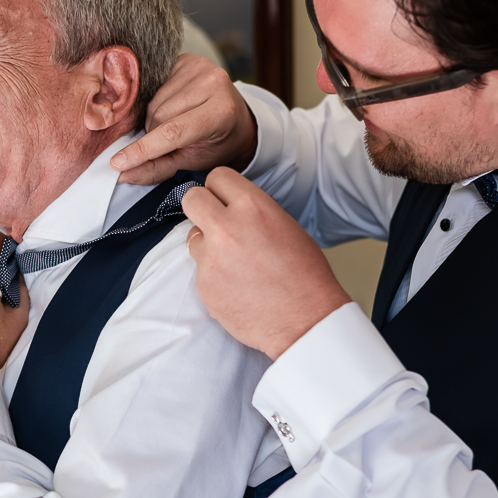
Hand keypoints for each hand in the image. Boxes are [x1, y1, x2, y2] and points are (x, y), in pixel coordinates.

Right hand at [111, 53, 257, 184]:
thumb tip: (122, 174)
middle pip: (159, 114)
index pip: (173, 132)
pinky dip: (156, 102)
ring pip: (154, 100)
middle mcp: (214, 82)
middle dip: (153, 135)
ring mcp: (200, 66)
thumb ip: (158, 168)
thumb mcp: (193, 162)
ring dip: (153, 119)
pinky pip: (155, 84)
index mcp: (221, 112)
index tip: (118, 163)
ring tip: (170, 126)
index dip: (143, 149)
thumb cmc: (218, 143)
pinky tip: (168, 108)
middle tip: (165, 144)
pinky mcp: (186, 58)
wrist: (237, 119)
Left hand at [182, 167, 350, 358]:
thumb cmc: (304, 275)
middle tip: (215, 220)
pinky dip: (214, 273)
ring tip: (235, 260)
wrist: (305, 321)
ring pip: (193, 236)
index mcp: (252, 206)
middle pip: (192, 198)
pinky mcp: (203, 285)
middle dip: (202, 207)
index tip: (223, 198)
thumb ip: (251, 211)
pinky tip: (237, 284)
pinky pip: (199, 268)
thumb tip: (229, 206)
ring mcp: (211, 258)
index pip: (217, 176)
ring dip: (207, 243)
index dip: (221, 189)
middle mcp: (226, 227)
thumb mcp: (284, 225)